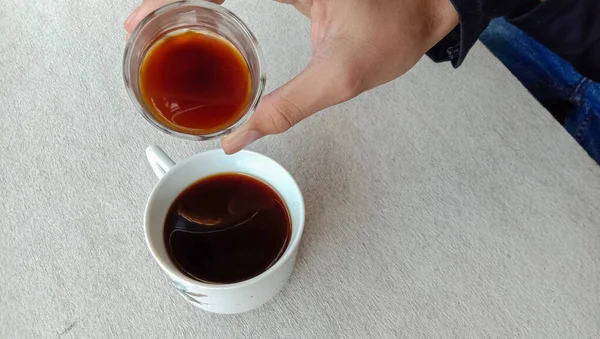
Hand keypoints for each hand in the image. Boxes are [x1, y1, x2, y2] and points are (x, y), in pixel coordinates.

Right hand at [125, 0, 457, 153]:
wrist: (428, 7)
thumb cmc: (398, 26)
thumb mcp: (342, 76)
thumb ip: (288, 107)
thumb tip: (241, 137)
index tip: (143, 21)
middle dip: (169, 0)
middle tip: (141, 29)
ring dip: (187, 1)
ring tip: (161, 27)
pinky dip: (211, 0)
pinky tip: (202, 20)